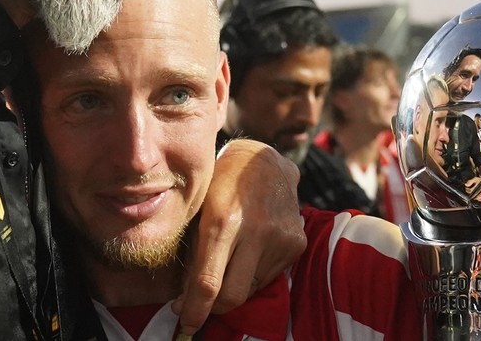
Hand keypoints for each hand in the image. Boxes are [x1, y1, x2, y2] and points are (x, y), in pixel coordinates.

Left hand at [172, 139, 305, 335]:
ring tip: (227, 262)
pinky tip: (248, 251)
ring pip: (250, 289)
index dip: (193, 310)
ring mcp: (280, 239)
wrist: (264, 159)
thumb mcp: (199, 209)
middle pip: (232, 296)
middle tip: (198, 305)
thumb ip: (194, 251)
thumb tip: (185, 296)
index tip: (184, 321)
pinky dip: (252, 275)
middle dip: (213, 308)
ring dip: (234, 287)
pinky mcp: (296, 244)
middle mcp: (255, 232)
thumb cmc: (221, 182)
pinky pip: (268, 277)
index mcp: (222, 221)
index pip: (208, 282)